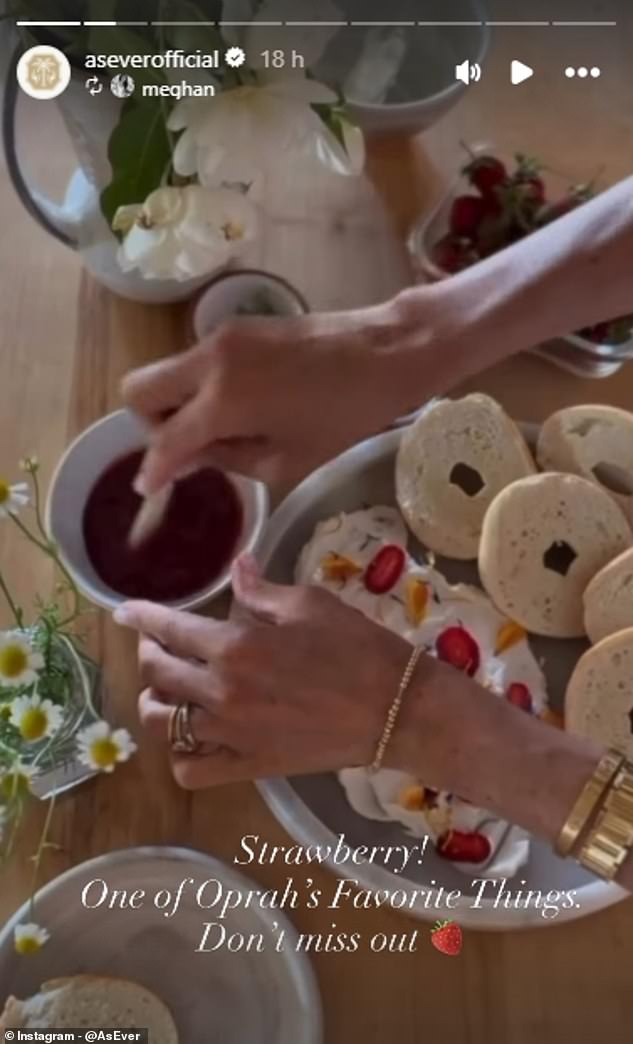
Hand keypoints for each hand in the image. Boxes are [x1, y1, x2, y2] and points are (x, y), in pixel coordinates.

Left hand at [113, 555, 412, 788]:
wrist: (397, 710)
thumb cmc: (358, 648)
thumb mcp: (311, 603)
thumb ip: (262, 590)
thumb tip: (236, 569)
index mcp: (235, 645)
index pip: (169, 628)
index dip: (141, 616)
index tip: (124, 611)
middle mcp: (221, 692)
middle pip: (157, 674)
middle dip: (149, 652)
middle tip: (158, 643)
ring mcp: (231, 735)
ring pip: (163, 723)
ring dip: (155, 700)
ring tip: (168, 689)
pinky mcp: (247, 767)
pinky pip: (190, 770)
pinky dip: (180, 754)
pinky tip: (192, 736)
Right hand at [122, 301, 415, 492]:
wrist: (388, 351)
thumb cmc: (346, 416)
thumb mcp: (287, 460)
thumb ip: (226, 460)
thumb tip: (188, 458)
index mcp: (222, 400)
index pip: (164, 439)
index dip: (153, 470)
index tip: (150, 490)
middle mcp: (210, 361)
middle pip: (139, 390)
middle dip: (152, 426)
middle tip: (186, 450)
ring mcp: (221, 336)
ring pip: (166, 372)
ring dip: (177, 404)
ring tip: (223, 432)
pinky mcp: (237, 326)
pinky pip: (195, 361)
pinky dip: (199, 387)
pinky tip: (240, 408)